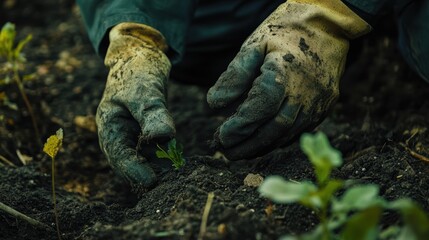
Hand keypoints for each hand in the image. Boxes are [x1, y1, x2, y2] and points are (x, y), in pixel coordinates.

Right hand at [96, 23, 174, 187]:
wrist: (142, 58)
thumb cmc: (137, 71)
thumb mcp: (144, 90)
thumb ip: (153, 113)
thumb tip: (165, 137)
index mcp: (108, 125)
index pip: (118, 154)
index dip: (132, 170)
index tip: (150, 182)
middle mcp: (119, 135)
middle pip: (130, 163)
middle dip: (146, 174)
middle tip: (167, 186)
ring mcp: (133, 136)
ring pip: (145, 159)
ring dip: (158, 168)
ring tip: (175, 178)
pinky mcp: (147, 135)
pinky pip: (156, 152)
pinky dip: (166, 157)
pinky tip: (179, 163)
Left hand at [207, 0, 369, 159]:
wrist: (327, 25)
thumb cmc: (284, 32)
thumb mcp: (254, 45)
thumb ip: (234, 75)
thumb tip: (214, 104)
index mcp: (286, 71)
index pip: (261, 106)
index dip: (240, 126)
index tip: (220, 137)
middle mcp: (306, 91)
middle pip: (274, 127)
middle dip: (247, 145)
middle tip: (225, 152)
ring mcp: (319, 101)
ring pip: (288, 134)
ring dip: (262, 147)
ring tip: (239, 152)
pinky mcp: (325, 106)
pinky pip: (300, 130)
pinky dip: (279, 140)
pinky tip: (262, 143)